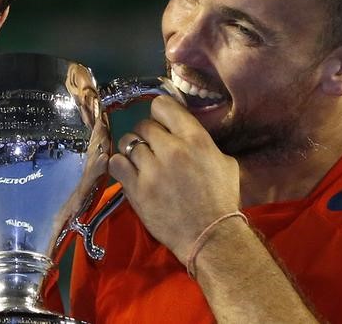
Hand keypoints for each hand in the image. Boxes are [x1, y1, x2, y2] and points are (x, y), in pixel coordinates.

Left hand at [109, 95, 240, 262]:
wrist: (209, 237)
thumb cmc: (221, 200)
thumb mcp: (224, 162)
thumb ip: (203, 142)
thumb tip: (184, 130)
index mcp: (195, 138)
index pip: (162, 105)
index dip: (159, 114)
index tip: (161, 125)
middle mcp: (172, 149)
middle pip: (143, 125)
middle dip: (146, 135)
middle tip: (153, 150)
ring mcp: (152, 169)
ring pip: (128, 142)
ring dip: (132, 151)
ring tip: (140, 163)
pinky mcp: (136, 188)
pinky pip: (116, 162)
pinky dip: (120, 165)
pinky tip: (128, 172)